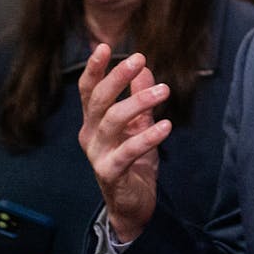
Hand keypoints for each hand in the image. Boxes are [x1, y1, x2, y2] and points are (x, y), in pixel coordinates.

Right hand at [77, 45, 171, 242]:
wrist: (131, 206)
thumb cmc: (133, 164)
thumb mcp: (139, 126)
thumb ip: (139, 99)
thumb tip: (144, 68)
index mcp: (93, 122)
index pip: (88, 91)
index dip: (94, 69)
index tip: (105, 47)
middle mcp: (90, 135)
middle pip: (99, 100)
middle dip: (117, 77)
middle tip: (139, 59)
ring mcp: (98, 155)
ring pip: (113, 121)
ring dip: (138, 102)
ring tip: (163, 90)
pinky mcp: (110, 173)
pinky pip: (128, 151)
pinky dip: (147, 137)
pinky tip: (165, 126)